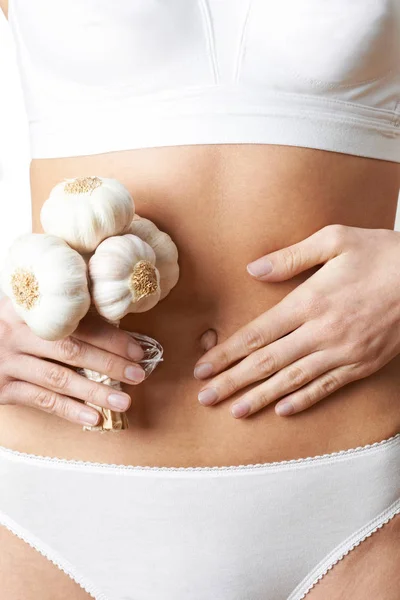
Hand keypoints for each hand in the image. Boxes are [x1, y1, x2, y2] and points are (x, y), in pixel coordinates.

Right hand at [0, 296, 145, 425]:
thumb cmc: (8, 330)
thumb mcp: (27, 314)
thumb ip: (61, 317)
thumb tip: (114, 328)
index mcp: (30, 311)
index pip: (78, 323)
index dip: (110, 337)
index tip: (137, 349)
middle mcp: (17, 333)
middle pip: (71, 350)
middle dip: (109, 364)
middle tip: (137, 375)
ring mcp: (8, 361)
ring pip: (59, 378)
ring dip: (94, 391)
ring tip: (123, 401)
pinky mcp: (3, 388)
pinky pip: (41, 400)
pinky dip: (69, 410)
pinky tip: (93, 417)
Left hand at [194, 224, 399, 417]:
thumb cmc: (381, 253)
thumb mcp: (335, 239)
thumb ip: (290, 257)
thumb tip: (253, 270)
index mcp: (310, 301)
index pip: (258, 334)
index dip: (227, 354)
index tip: (203, 368)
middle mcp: (322, 331)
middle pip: (267, 363)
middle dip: (233, 382)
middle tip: (205, 398)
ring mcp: (343, 352)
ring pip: (293, 381)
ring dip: (260, 397)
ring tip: (234, 410)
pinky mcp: (363, 364)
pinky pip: (328, 387)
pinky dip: (304, 401)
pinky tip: (282, 411)